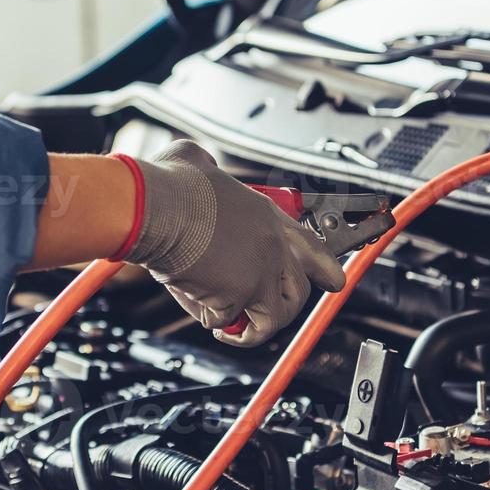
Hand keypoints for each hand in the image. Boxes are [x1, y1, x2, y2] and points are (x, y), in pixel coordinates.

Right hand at [124, 141, 345, 346]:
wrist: (155, 207)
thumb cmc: (170, 184)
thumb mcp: (199, 162)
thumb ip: (212, 171)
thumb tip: (200, 166)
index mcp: (267, 214)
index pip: (314, 247)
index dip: (326, 268)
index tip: (334, 281)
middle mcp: (271, 246)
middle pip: (299, 291)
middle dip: (284, 307)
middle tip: (262, 312)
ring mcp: (257, 273)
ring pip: (273, 318)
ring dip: (252, 327)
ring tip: (231, 327)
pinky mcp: (235, 295)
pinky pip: (227, 321)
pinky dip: (213, 321)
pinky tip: (199, 309)